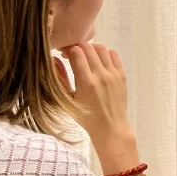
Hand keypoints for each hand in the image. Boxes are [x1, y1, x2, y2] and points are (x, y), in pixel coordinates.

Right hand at [59, 43, 135, 157]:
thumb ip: (60, 79)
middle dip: (77, 47)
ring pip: (101, 48)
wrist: (111, 128)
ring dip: (91, 48)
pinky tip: (99, 61)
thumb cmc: (86, 117)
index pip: (76, 52)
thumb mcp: (68, 100)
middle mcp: (101, 76)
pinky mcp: (122, 75)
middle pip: (88, 47)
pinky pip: (114, 55)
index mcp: (86, 82)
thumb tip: (54, 59)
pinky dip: (105, 53)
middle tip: (72, 55)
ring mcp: (113, 74)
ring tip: (86, 57)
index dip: (67, 49)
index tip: (63, 54)